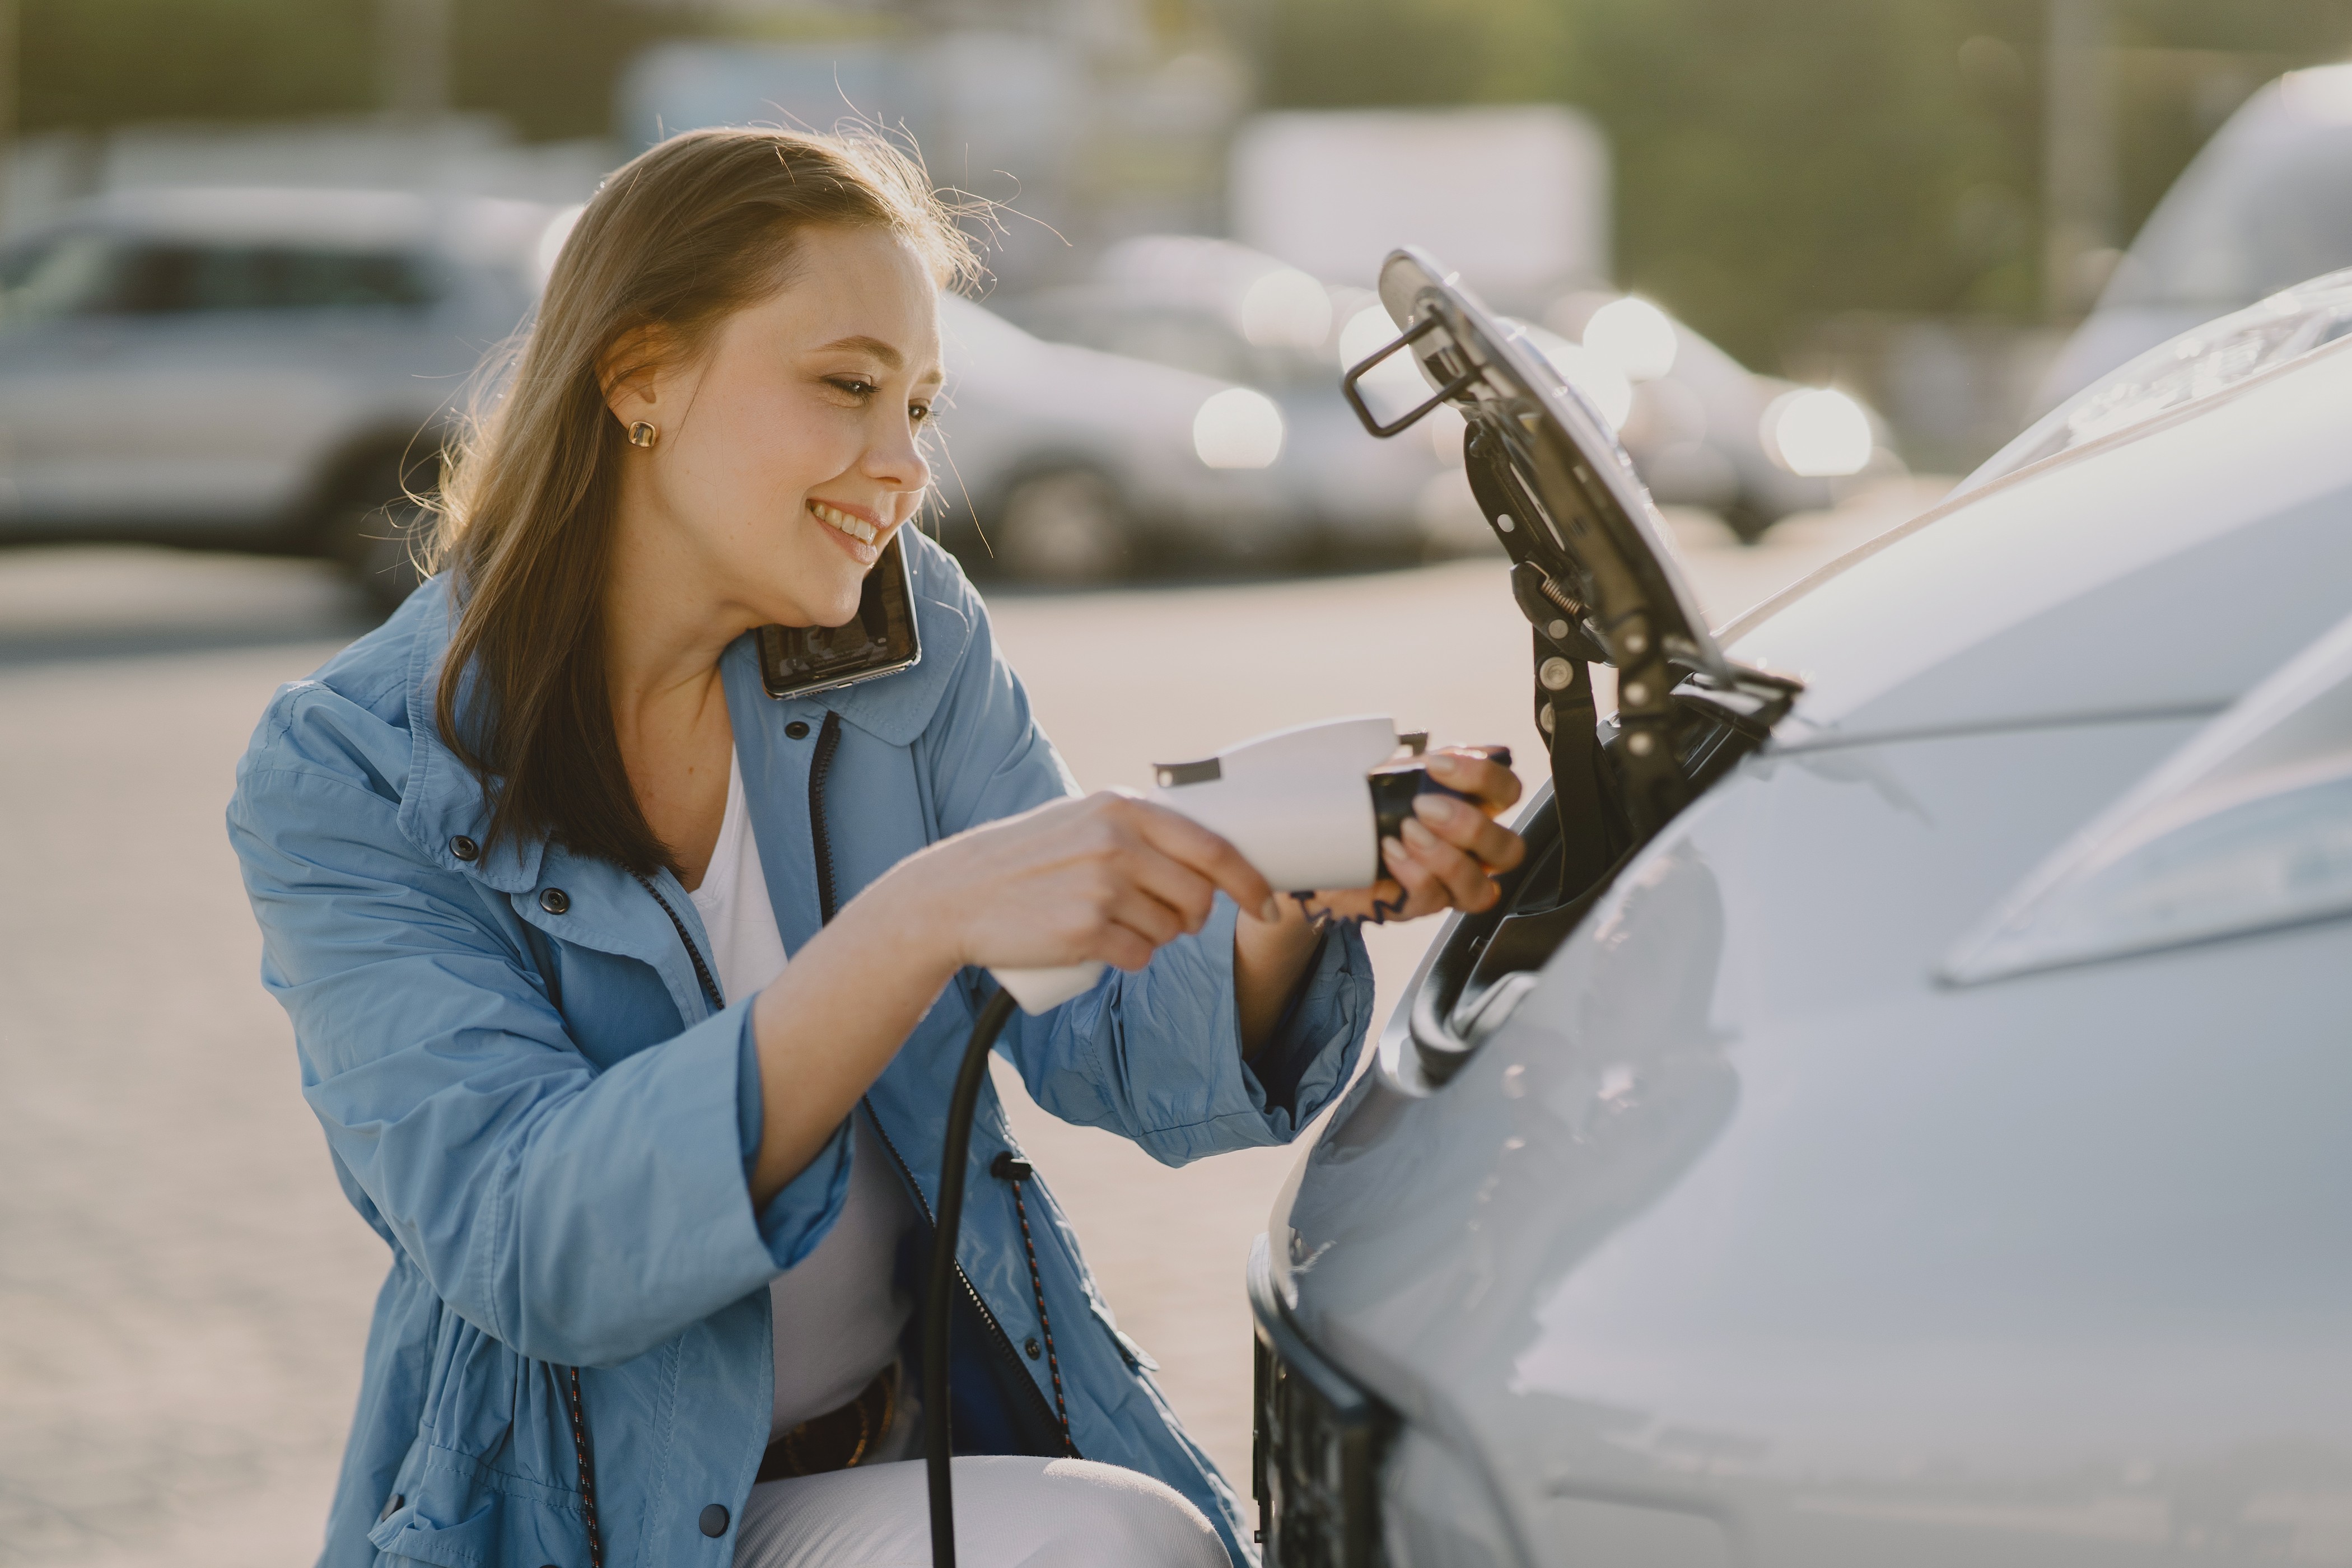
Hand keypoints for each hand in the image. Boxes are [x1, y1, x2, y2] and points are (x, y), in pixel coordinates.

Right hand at [888, 791, 1279, 975]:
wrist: (956, 894)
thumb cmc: (1026, 861)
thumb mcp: (1083, 821)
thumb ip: (1138, 830)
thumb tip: (1207, 857)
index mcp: (1122, 808)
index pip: (1213, 846)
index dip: (1250, 880)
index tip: (1266, 903)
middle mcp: (1117, 841)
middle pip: (1198, 896)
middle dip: (1191, 918)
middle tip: (1162, 920)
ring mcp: (1102, 886)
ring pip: (1169, 931)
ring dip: (1154, 939)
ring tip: (1113, 925)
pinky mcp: (1085, 930)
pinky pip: (1138, 957)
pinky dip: (1127, 959)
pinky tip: (1098, 946)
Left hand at [1294, 748, 1524, 926]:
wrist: (1331, 847)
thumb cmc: (1369, 809)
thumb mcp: (1395, 777)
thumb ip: (1427, 765)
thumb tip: (1451, 754)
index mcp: (1475, 809)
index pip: (1508, 792)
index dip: (1483, 776)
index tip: (1436, 765)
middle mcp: (1475, 851)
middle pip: (1509, 848)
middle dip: (1469, 825)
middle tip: (1423, 807)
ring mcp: (1453, 883)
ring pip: (1480, 886)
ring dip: (1444, 856)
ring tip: (1406, 831)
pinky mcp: (1424, 904)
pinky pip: (1433, 897)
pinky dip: (1413, 872)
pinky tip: (1390, 852)